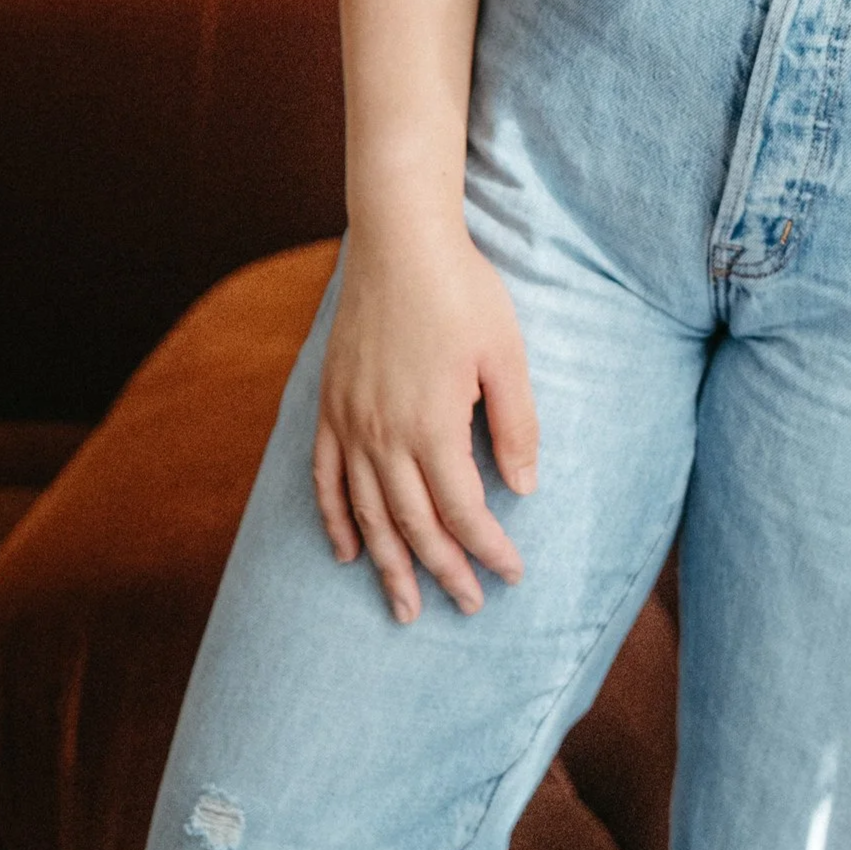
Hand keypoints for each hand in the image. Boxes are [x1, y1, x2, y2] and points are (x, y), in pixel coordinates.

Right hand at [312, 222, 537, 623]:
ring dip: (387, 565)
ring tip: (404, 608)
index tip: (511, 574)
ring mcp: (350, 423)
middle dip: (444, 572)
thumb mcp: (506, 353)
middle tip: (469, 607)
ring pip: (368, 514)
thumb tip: (524, 487)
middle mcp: (384, 435)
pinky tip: (346, 551)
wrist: (399, 241)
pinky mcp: (330, 406)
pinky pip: (326, 478)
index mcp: (433, 425)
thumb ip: (516, 424)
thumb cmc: (462, 291)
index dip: (487, 549)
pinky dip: (335, 519)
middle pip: (414, 525)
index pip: (463, 510)